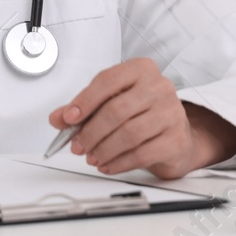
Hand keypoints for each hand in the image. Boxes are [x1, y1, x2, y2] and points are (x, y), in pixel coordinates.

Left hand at [48, 57, 235, 178]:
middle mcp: (159, 87)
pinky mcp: (176, 140)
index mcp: (141, 70)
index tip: (68, 118)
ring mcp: (172, 113)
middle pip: (117, 110)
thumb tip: (58, 118)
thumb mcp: (112, 102)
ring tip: (91, 157)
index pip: (108, 80)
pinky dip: (119, 163)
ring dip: (103, 149)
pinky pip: (142, 154)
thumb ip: (84, 108)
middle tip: (77, 145)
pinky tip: (108, 165)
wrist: (177, 134)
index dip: (85, 101)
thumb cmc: (142, 113)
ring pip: (129, 134)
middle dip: (91, 131)